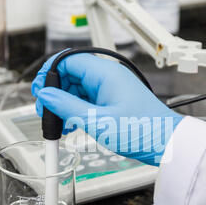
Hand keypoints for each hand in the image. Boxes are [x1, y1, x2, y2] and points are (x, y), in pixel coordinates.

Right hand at [31, 52, 182, 165]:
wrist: (166, 144)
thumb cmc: (141, 132)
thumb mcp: (98, 121)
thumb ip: (67, 107)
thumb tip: (45, 95)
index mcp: (105, 73)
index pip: (68, 60)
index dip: (49, 73)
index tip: (39, 91)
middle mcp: (107, 76)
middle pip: (70, 74)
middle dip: (55, 91)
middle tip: (46, 111)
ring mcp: (110, 88)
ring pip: (77, 88)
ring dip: (64, 103)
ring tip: (58, 122)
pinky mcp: (113, 100)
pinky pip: (88, 99)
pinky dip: (76, 109)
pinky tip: (70, 124)